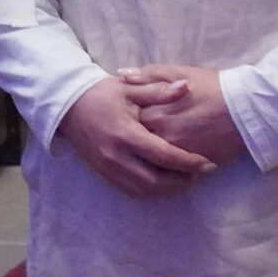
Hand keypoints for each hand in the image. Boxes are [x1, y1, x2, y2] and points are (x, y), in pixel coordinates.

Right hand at [56, 76, 215, 196]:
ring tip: (186, 178)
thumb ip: (159, 91)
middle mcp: (116, 156)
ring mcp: (108, 168)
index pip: (163, 155)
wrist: (69, 105)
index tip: (208, 163)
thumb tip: (186, 87)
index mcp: (126, 134)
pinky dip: (150, 190)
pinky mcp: (103, 173)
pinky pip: (130, 190)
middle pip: (155, 181)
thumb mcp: (131, 88)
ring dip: (167, 189)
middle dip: (181, 181)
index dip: (188, 162)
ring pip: (143, 190)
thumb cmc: (102, 94)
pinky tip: (164, 181)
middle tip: (200, 173)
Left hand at [116, 65, 248, 168]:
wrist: (245, 108)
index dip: (130, 118)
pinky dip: (166, 168)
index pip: (129, 120)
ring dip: (150, 156)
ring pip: (151, 160)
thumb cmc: (213, 87)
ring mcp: (174, 153)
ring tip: (157, 149)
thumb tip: (121, 76)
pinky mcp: (189, 166)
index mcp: (154, 112)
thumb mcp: (180, 72)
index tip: (134, 115)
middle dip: (139, 139)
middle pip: (138, 143)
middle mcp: (160, 135)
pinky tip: (168, 161)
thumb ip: (148, 75)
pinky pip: (169, 172)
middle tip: (146, 133)